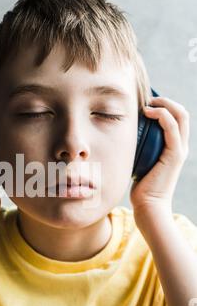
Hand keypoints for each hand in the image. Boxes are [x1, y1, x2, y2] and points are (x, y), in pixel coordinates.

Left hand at [130, 96, 189, 218]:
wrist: (148, 206)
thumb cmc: (141, 187)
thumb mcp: (139, 162)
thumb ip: (138, 150)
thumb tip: (123, 138)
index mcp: (174, 147)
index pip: (177, 118)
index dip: (165, 105)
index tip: (145, 103)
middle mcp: (180, 146)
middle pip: (182, 113)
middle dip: (165, 100)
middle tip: (146, 99)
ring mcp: (179, 150)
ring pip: (181, 115)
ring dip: (164, 104)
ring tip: (146, 103)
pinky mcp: (175, 154)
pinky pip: (172, 127)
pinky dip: (162, 115)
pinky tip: (147, 112)